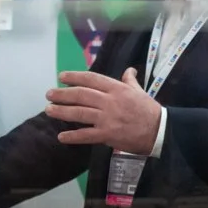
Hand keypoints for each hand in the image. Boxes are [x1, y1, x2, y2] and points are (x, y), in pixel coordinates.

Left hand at [48, 67, 162, 153]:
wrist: (159, 131)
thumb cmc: (148, 110)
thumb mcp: (139, 91)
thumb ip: (130, 80)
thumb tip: (129, 70)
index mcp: (117, 89)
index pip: (91, 79)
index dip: (75, 77)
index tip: (61, 77)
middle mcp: (109, 101)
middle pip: (81, 95)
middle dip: (62, 94)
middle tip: (49, 94)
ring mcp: (107, 118)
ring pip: (80, 113)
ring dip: (62, 111)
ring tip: (48, 110)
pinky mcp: (107, 135)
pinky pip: (86, 135)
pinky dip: (73, 136)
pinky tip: (61, 136)